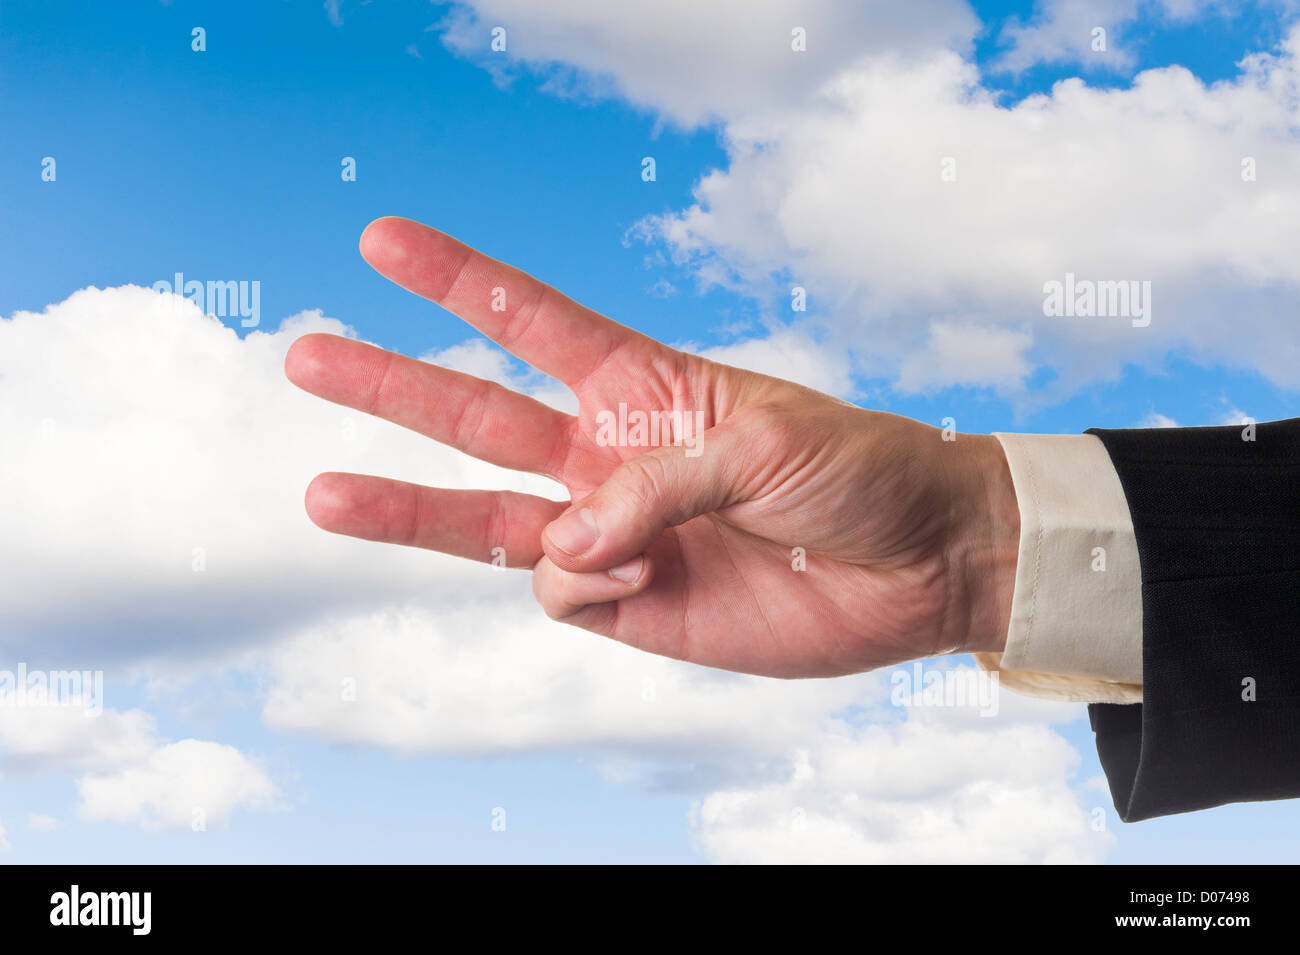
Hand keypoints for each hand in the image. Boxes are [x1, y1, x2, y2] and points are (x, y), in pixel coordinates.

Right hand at [285, 217, 1018, 677]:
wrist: (915, 567)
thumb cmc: (856, 471)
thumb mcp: (762, 442)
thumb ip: (653, 484)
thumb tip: (566, 542)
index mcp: (642, 386)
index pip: (531, 321)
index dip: (457, 281)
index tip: (381, 241)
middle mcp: (608, 456)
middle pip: (475, 415)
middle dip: (389, 385)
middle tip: (301, 356)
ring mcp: (611, 535)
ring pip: (484, 519)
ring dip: (404, 507)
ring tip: (322, 496)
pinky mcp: (626, 606)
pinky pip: (561, 591)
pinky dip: (583, 580)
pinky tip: (642, 576)